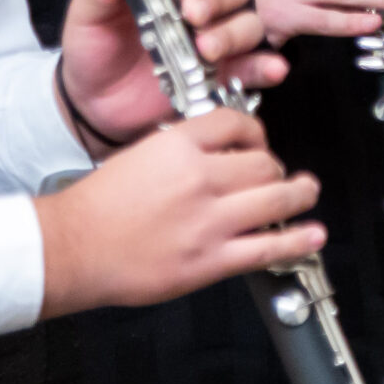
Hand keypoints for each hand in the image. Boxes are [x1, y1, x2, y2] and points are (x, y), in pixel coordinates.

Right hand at [33, 107, 324, 317]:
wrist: (71, 248)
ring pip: (277, 198)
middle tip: (276, 174)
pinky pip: (267, 247)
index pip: (238, 123)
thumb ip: (183, 149)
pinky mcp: (210, 260)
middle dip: (274, 167)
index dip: (256, 131)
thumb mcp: (139, 154)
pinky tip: (312, 236)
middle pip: (264, 162)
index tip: (258, 141)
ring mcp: (208, 221)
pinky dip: (298, 241)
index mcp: (178, 146)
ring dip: (299, 194)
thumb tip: (221, 149)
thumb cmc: (96, 206)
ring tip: (306, 191)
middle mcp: (199, 179)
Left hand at [58, 0, 283, 150]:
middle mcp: (197, 2)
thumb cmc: (93, 50)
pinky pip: (254, 66)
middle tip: (192, 14)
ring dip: (234, 33)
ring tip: (206, 50)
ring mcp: (214, 38)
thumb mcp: (87, 17)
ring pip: (247, 22)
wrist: (94, 105)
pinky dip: (266, 66)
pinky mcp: (223, 73)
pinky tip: (270, 69)